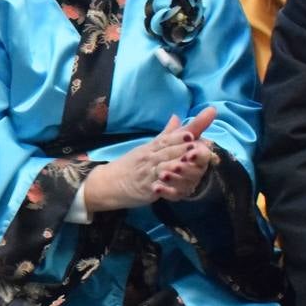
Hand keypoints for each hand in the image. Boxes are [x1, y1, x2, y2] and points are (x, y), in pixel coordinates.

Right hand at [82, 108, 216, 211]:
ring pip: (163, 168)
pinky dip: (164, 187)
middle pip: (168, 151)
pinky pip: (157, 188)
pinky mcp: (146, 189)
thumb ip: (167, 134)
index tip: (192, 132)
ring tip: (186, 161)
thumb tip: (177, 117)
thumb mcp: (148, 147)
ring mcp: (148, 173)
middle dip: (182, 148)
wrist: (108, 182)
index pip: (168, 138)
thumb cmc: (132, 164)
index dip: (180, 136)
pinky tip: (171, 186)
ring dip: (175, 164)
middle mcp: (151, 158)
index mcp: (153, 147)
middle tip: (197, 144)